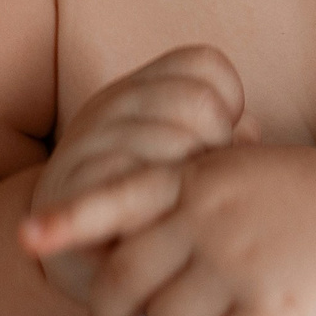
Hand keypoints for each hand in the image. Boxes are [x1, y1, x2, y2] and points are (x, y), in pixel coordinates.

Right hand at [20, 46, 256, 302]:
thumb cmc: (145, 205)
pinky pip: (134, 183)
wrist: (65, 251)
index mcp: (140, 89)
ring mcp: (89, 143)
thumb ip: (220, 140)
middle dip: (216, 147)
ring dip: (190, 182)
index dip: (229, 102)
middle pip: (198, 101)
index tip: (219, 142)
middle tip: (203, 183)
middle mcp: (111, 105)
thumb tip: (250, 134)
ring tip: (182, 206)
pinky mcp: (73, 187)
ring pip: (172, 140)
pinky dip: (159, 206)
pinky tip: (160, 224)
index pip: (205, 64)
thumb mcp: (183, 160)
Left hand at [37, 143, 315, 315]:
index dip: (70, 219)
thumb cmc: (288, 199)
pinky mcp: (276, 311)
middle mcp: (212, 217)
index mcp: (195, 179)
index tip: (27, 237)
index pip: (121, 195)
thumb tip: (106, 244)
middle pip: (126, 282)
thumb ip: (176, 197)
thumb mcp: (229, 170)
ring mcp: (243, 263)